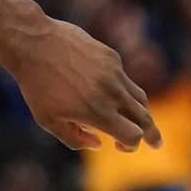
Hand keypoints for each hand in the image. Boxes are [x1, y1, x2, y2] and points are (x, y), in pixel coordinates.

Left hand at [9, 15, 158, 152]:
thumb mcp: (48, 120)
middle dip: (152, 134)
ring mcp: (114, 73)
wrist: (34, 44)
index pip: (132, 135)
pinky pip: (125, 79)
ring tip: (137, 120)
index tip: (121, 146)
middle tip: (156, 143)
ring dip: (141, 113)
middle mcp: (112, 93)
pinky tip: (108, 93)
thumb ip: (74, 138)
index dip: (131, 145)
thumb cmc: (37, 86)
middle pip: (145, 118)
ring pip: (139, 97)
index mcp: (97, 113)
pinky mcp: (112, 57)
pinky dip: (123, 91)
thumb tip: (99, 144)